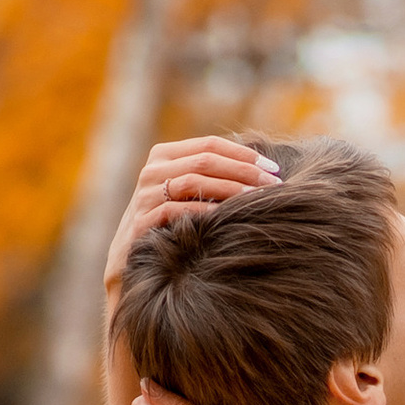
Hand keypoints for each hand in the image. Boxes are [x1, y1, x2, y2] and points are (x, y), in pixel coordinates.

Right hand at [103, 136, 277, 294]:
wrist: (130, 260)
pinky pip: (178, 211)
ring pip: (192, 181)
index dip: (243, 154)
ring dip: (231, 189)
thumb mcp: (185, 193)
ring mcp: (144, 196)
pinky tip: (229, 217)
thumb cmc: (169, 224)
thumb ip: (210, 175)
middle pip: (204, 161)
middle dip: (244, 171)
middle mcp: (151, 171)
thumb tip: (261, 167)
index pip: (209, 144)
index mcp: (164, 156)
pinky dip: (206, 211)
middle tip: (274, 184)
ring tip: (257, 198)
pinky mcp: (141, 223)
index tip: (273, 167)